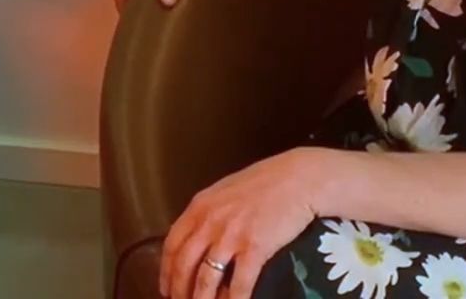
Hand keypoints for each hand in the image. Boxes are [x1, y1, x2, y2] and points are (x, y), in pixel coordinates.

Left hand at [161, 149, 318, 298]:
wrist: (299, 178)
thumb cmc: (266, 183)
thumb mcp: (226, 192)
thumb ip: (209, 213)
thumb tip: (198, 238)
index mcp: (200, 207)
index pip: (172, 245)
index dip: (166, 271)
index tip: (166, 288)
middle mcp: (209, 222)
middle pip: (184, 265)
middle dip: (179, 291)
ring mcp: (231, 235)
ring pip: (206, 279)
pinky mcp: (255, 248)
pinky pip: (238, 283)